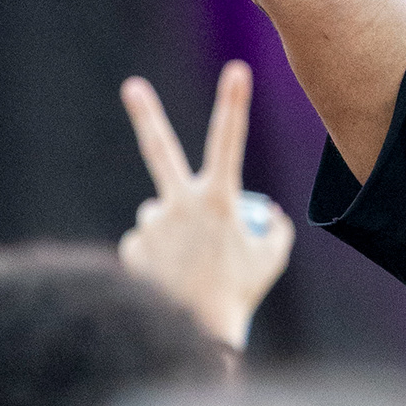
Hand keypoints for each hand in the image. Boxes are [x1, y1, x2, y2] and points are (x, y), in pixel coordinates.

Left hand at [117, 60, 293, 351]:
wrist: (198, 336)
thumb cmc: (241, 294)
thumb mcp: (271, 258)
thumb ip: (274, 230)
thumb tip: (269, 217)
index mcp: (218, 200)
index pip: (229, 141)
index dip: (234, 103)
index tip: (237, 69)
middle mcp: (179, 204)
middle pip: (160, 149)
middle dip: (146, 113)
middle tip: (131, 85)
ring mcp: (152, 226)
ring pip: (160, 211)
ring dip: (172, 225)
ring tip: (189, 262)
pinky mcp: (133, 248)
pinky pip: (147, 242)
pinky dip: (158, 255)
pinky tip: (170, 278)